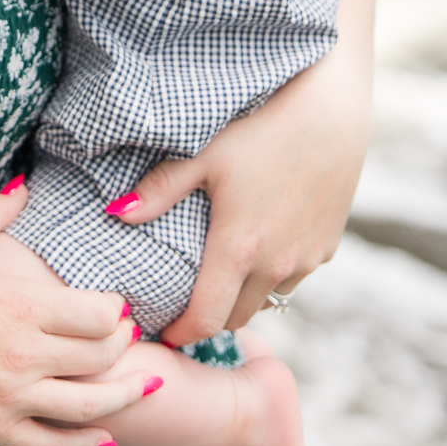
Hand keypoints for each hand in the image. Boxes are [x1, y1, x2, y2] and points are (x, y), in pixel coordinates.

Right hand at [0, 181, 151, 445]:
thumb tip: (25, 187)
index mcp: (21, 307)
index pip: (100, 315)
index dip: (116, 310)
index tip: (114, 306)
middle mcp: (24, 356)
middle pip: (102, 357)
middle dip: (123, 345)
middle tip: (128, 336)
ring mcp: (11, 397)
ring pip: (90, 406)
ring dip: (124, 395)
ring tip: (145, 384)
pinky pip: (51, 444)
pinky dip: (83, 443)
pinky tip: (103, 435)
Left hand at [111, 0, 375, 343]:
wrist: (331, 111)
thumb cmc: (261, 125)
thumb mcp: (203, 154)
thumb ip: (160, 189)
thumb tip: (115, 213)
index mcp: (239, 249)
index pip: (206, 319)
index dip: (181, 333)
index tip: (162, 334)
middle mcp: (277, 265)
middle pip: (236, 317)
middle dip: (208, 318)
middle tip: (183, 305)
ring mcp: (306, 260)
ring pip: (268, 300)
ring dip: (243, 297)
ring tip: (219, 278)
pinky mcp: (328, 247)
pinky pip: (294, 278)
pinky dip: (273, 275)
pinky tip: (259, 247)